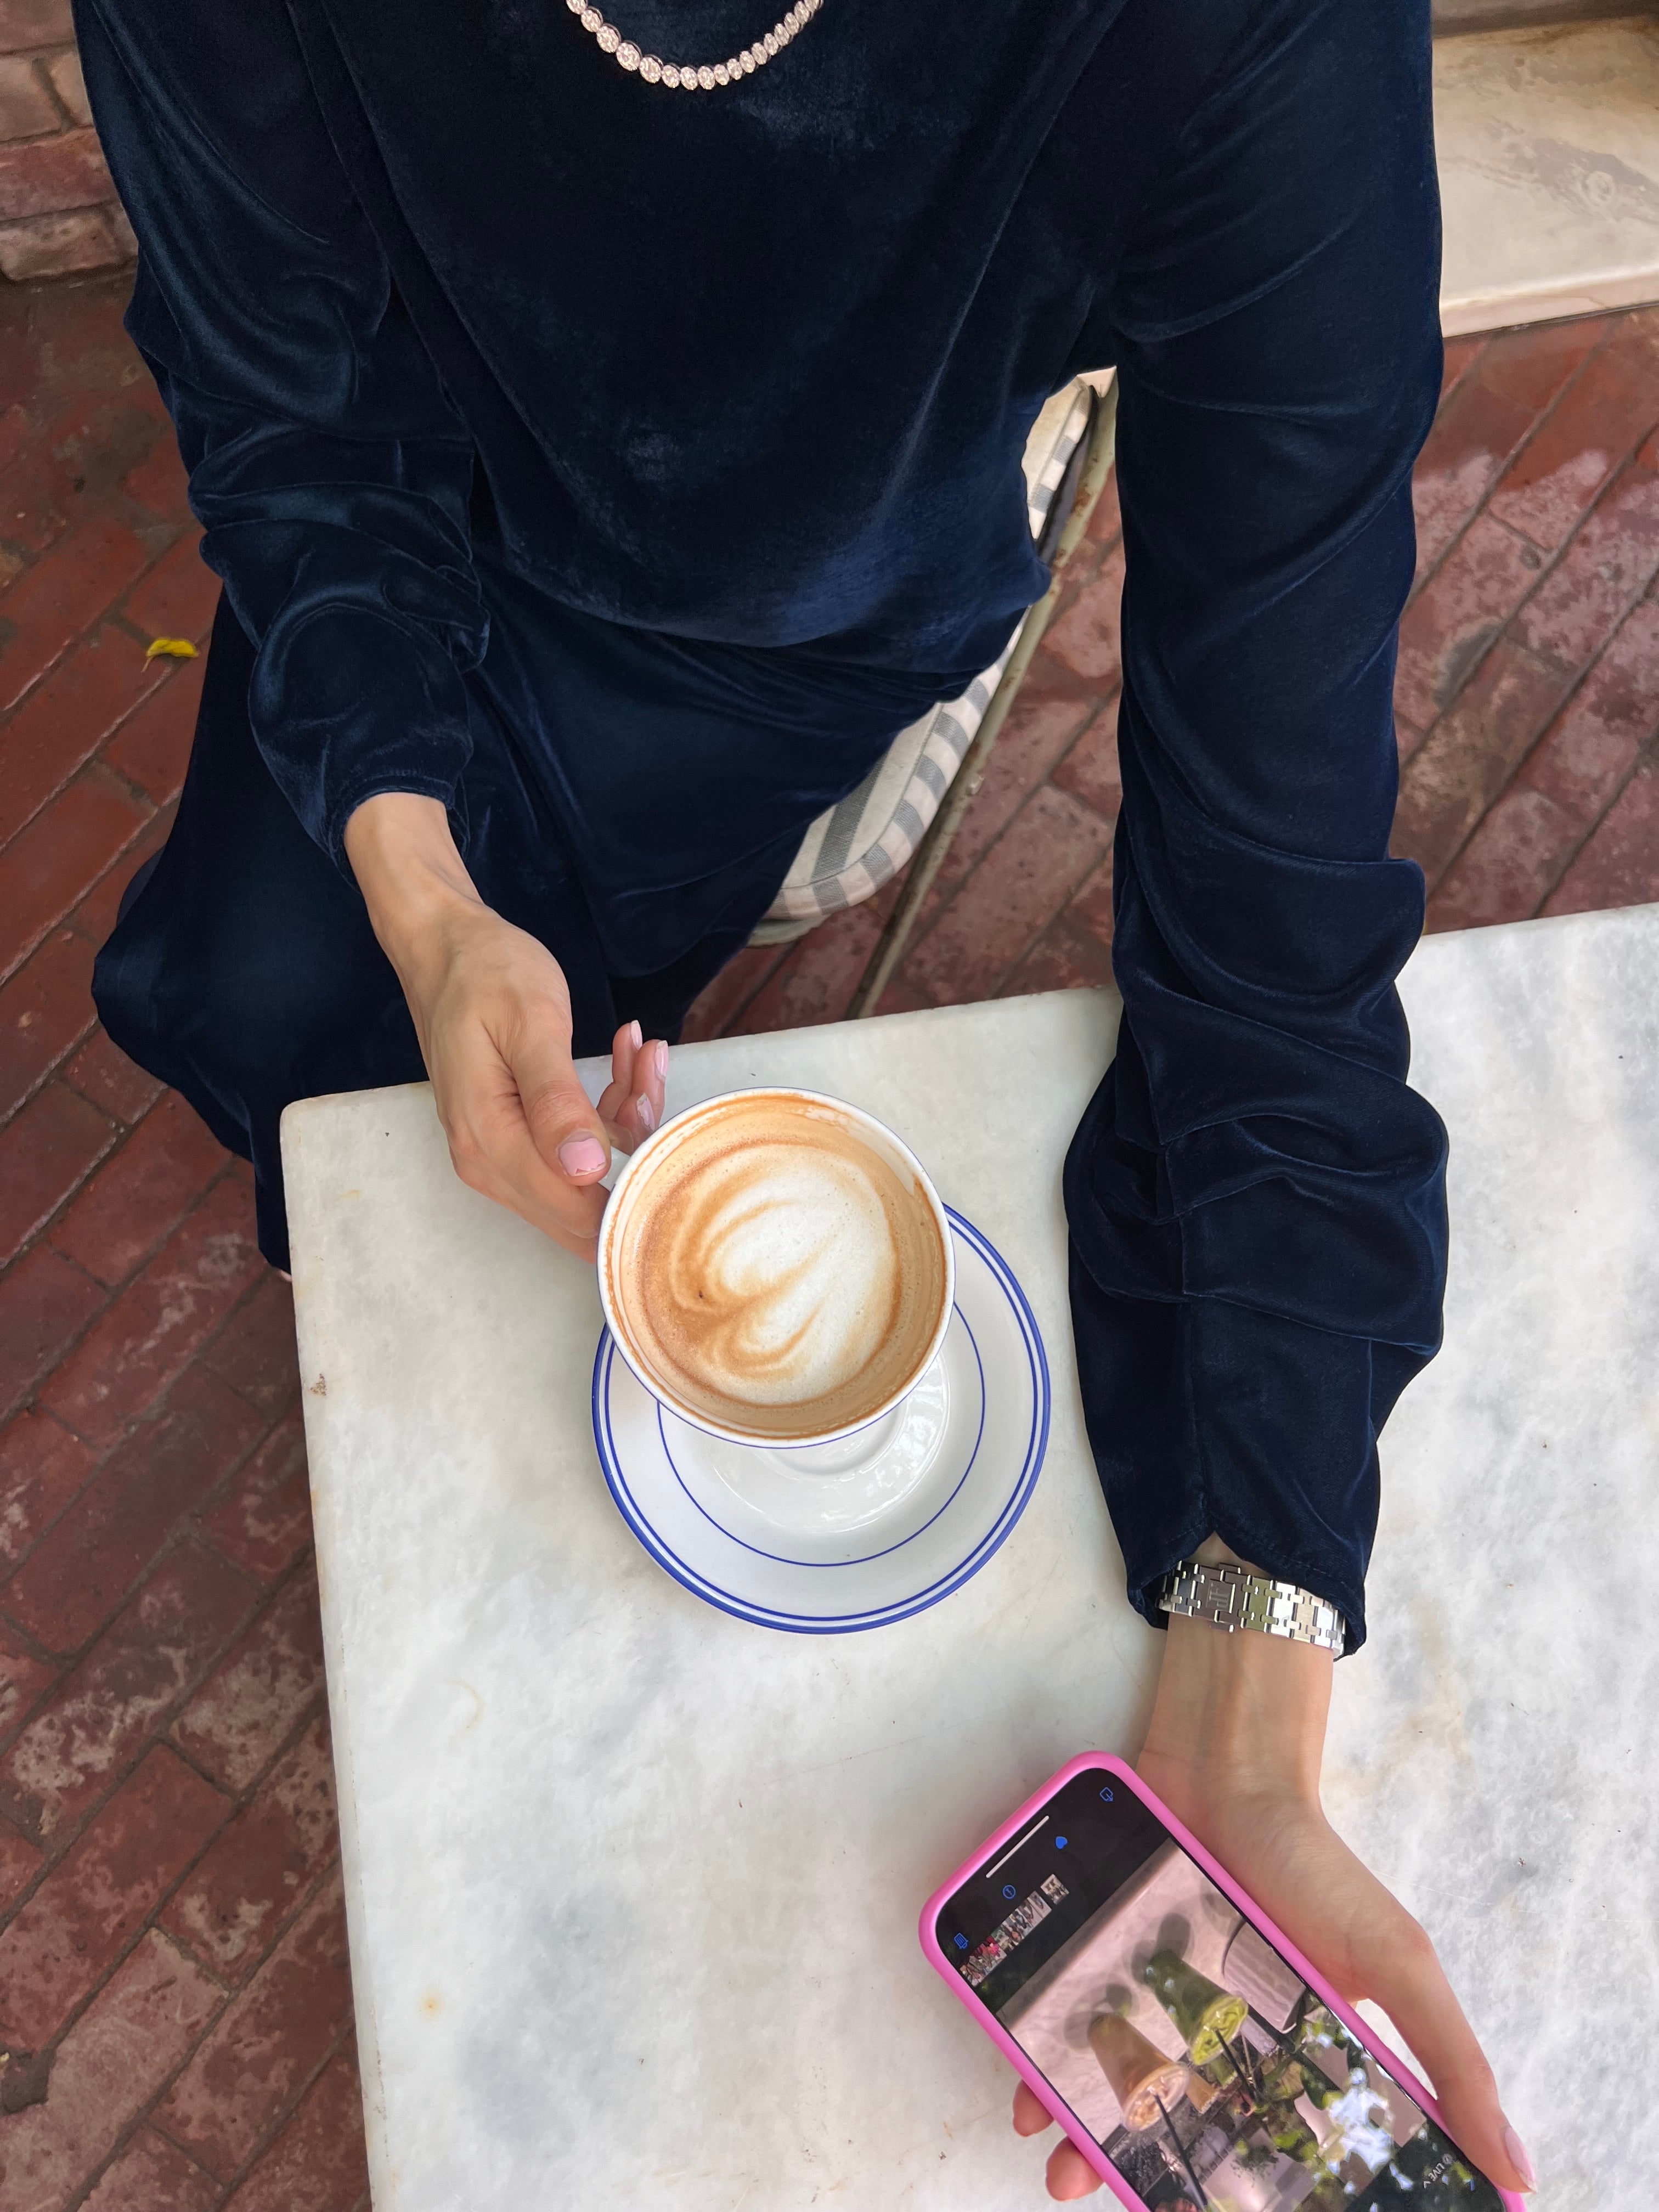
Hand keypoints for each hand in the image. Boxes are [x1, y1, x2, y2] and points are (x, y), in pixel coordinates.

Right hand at [344, 792, 668, 1258]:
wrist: (444, 947)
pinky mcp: (513, 1136)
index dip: (633, 1196)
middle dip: (636, 1150)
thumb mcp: (531, 1025)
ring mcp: (499, 1154)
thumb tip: (584, 1169)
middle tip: (652, 1073)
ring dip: (627, 1116)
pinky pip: (576, 1146)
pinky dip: (609, 1107)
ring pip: (588, 1173)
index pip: (576, 1212)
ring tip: (642, 1051)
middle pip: (587, 1203)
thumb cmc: (487, 974)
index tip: (674, 1143)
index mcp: (490, 1141)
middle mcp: (488, 1164)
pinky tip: (625, 1055)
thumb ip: (555, 1101)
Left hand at [1011, 1552, 1533, 2201]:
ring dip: (1083, 2136)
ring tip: (1059, 2162)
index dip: (1251, 2196)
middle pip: (1184, 2132)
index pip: (1275, 2152)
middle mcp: (1223, 2040)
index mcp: (1295, 2057)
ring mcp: (1160, 2002)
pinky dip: (1040, 2066)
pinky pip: (1070, 2031)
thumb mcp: (1396, 1960)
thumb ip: (1449, 2062)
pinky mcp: (1110, 1966)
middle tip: (1110, 2195)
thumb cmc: (1315, 1866)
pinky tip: (1026, 2095)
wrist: (1228, 1771)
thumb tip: (1515, 2172)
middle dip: (1148, 2174)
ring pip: (1117, 2093)